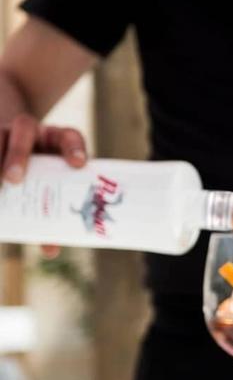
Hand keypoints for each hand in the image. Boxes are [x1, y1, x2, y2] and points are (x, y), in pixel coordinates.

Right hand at [1, 114, 87, 256]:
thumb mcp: (51, 190)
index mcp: (58, 140)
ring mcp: (7, 130)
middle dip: (19, 154)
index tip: (78, 165)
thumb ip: (53, 213)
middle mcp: (33, 131)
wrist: (16, 153)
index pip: (70, 136)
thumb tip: (51, 251)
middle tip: (14, 179)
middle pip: (25, 129)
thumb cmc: (44, 177)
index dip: (75, 148)